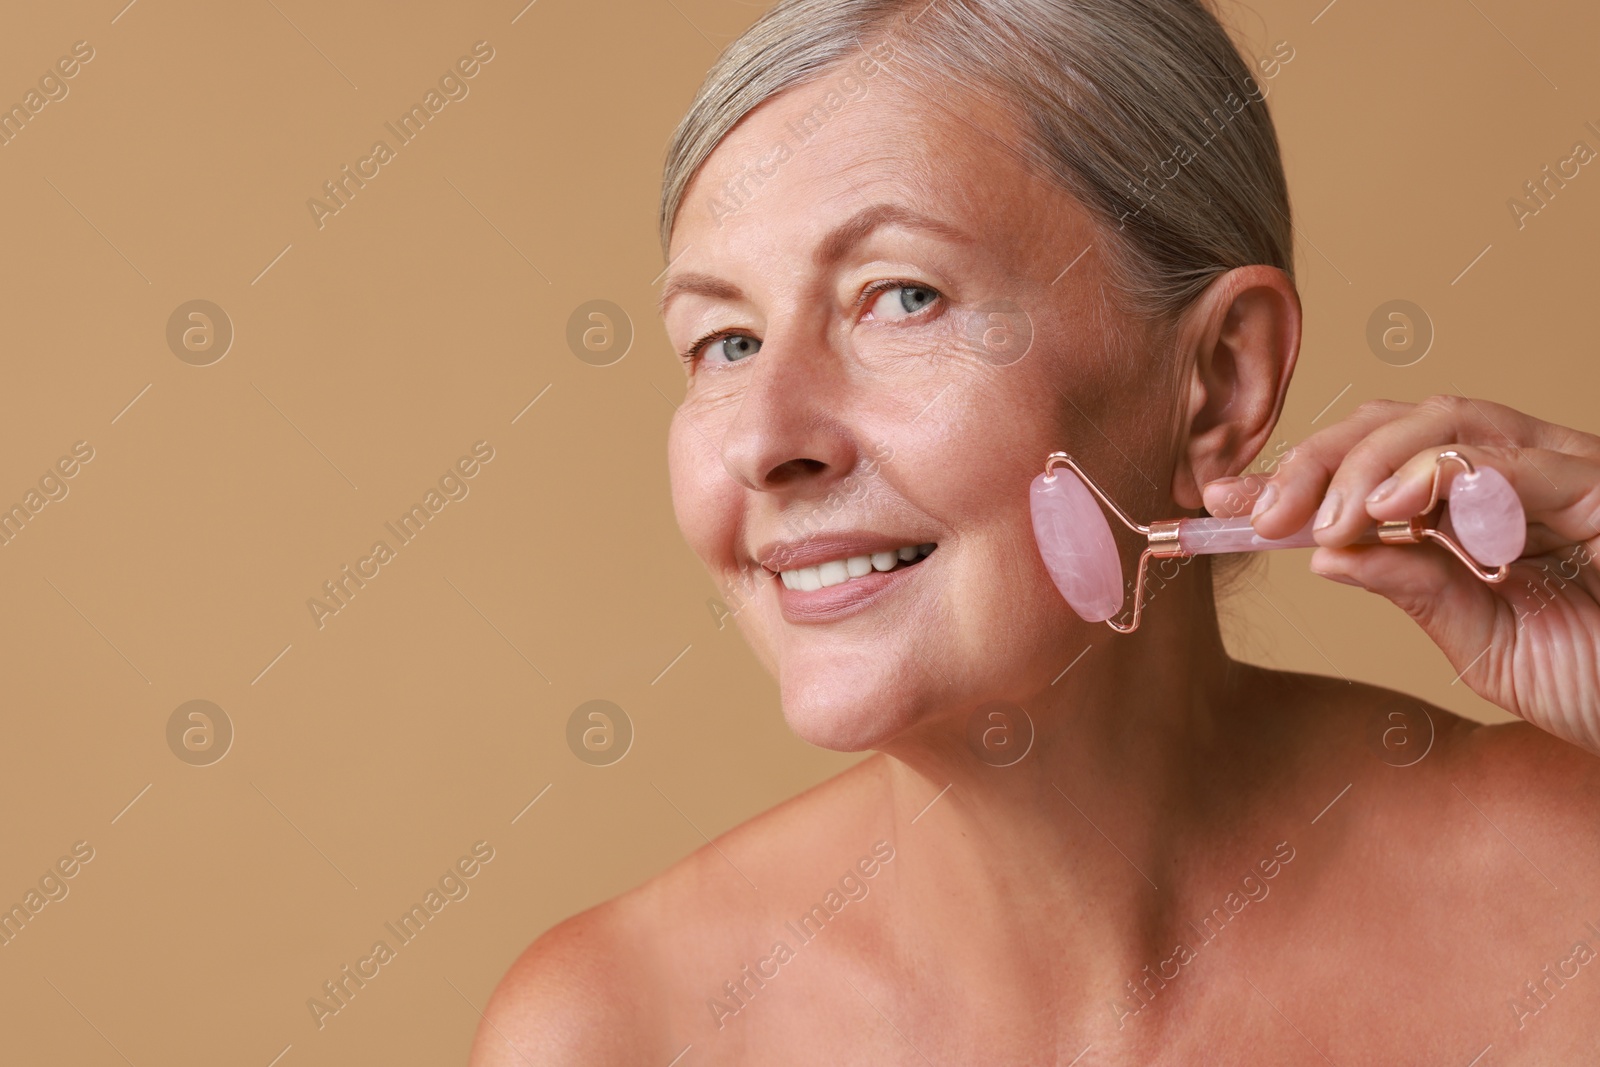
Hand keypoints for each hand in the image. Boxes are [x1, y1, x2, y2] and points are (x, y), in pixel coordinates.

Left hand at [1201, 395, 1599, 755]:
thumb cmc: (1598, 679)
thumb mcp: (1483, 641)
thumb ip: (1414, 587)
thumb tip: (1322, 554)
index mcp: (1485, 504)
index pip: (1378, 459)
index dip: (1298, 470)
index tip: (1222, 502)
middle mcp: (1522, 474)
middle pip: (1402, 421)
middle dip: (1317, 458)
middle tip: (1255, 513)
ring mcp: (1567, 472)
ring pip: (1451, 421)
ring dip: (1368, 462)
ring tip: (1320, 519)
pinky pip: (1518, 460)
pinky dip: (1444, 473)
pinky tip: (1387, 509)